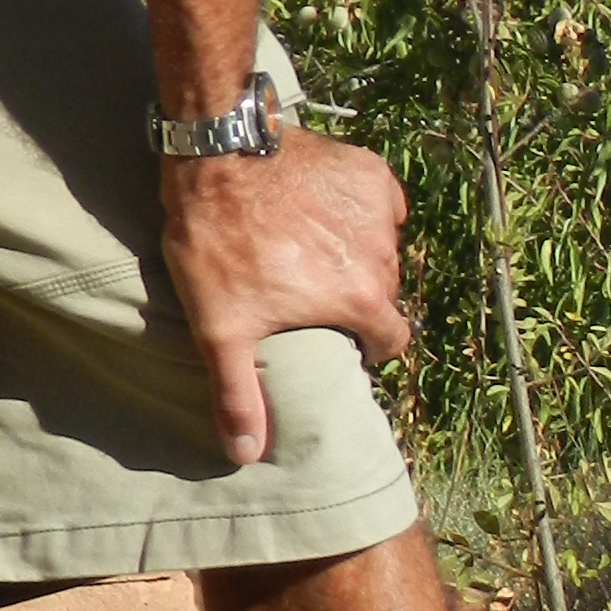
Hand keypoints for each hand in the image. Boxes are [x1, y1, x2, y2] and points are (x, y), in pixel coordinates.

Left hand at [159, 125, 411, 468]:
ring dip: (357, 252)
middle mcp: (382, 256)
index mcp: (360, 299)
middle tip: (311, 287)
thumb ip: (238, 395)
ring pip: (383, 247)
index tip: (337, 335)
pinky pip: (379, 203)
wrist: (218, 154)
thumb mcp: (222, 328)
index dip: (367, 343)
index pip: (392, 339)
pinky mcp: (369, 171)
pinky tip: (319, 210)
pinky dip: (358, 211)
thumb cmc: (219, 244)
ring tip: (310, 245)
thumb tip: (246, 455)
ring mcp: (378, 209)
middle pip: (385, 292)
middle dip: (356, 295)